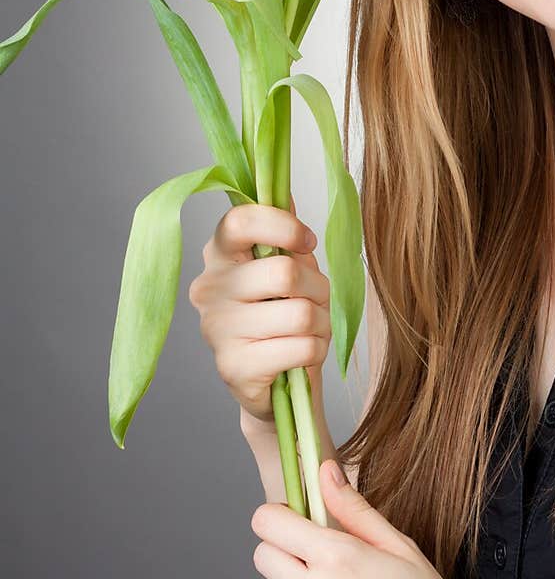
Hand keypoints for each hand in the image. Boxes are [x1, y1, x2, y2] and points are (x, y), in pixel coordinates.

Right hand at [188, 193, 330, 422]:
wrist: (276, 387)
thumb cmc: (283, 318)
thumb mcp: (287, 268)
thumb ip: (284, 232)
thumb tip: (284, 191)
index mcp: (219, 255)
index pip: (241, 220)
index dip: (284, 226)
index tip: (306, 241)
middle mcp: (208, 288)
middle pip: (285, 272)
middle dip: (318, 289)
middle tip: (314, 301)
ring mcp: (216, 330)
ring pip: (301, 313)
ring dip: (321, 324)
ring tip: (308, 331)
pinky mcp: (233, 368)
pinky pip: (302, 347)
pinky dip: (316, 352)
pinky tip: (299, 357)